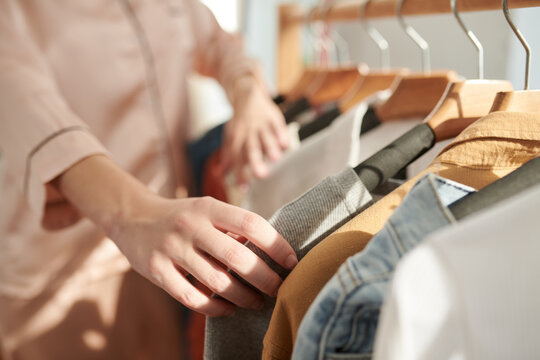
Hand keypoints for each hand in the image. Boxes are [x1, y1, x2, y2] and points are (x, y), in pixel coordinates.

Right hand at [54, 155, 297, 316]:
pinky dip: (215, 308)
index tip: (291, 261)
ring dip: (243, 297)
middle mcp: (190, 226)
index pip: (251, 224)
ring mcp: (172, 248)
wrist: (132, 217)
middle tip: (278, 289)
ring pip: (217, 281)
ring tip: (257, 302)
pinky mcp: (156, 270)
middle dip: (265, 278)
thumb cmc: (182, 216)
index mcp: (209, 207)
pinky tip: (228, 309)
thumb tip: (272, 251)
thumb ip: (233, 226)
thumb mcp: (206, 209)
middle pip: (237, 257)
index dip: (276, 244)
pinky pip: (191, 297)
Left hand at [221, 75, 289, 184]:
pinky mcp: (273, 117)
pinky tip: (285, 144)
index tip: (244, 189)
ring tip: (275, 159)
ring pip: (265, 137)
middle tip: (261, 175)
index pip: (237, 160)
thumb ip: (227, 157)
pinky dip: (281, 134)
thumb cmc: (240, 123)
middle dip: (255, 162)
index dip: (240, 174)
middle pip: (251, 149)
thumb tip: (219, 175)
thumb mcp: (230, 138)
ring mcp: (260, 125)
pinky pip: (277, 125)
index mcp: (236, 141)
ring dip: (270, 147)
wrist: (246, 95)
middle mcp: (248, 134)